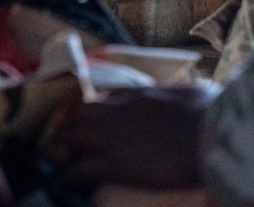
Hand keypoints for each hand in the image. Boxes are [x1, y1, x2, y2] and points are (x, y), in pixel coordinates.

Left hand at [56, 84, 216, 191]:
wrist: (207, 134)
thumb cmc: (205, 113)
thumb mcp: (185, 92)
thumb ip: (173, 94)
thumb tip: (185, 94)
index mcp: (134, 95)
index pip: (102, 98)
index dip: (96, 112)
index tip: (95, 122)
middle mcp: (116, 112)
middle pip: (80, 115)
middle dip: (76, 128)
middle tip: (80, 144)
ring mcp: (111, 138)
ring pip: (73, 138)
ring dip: (71, 150)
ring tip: (73, 163)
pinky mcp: (114, 165)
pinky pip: (81, 170)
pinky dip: (72, 177)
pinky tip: (69, 184)